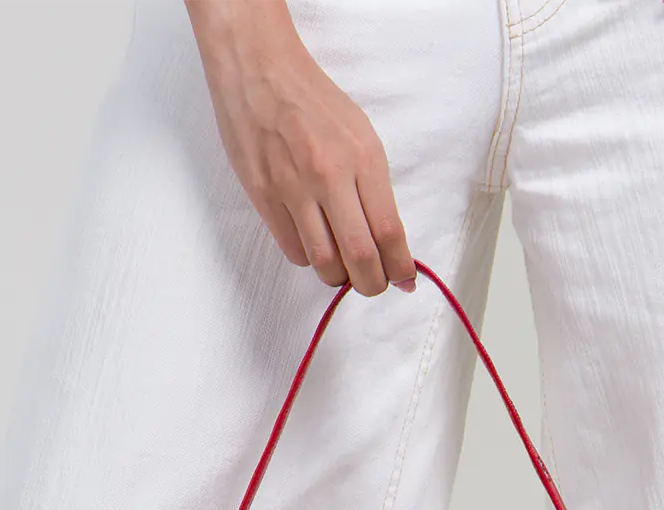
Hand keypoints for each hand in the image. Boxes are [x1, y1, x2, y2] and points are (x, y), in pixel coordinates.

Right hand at [185, 0, 415, 295]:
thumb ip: (375, 188)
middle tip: (373, 284)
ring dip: (338, 277)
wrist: (259, 70)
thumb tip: (389, 240)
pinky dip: (309, 258)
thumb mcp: (360, 134)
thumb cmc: (314, 101)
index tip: (404, 280)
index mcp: (363, 157)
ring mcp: (294, 189)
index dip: (401, 267)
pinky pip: (294, 251)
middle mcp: (330, 176)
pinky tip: (313, 242)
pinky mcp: (264, 197)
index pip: (389, 231)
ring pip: (324, 263)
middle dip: (372, 284)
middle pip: (360, 258)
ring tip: (342, 267)